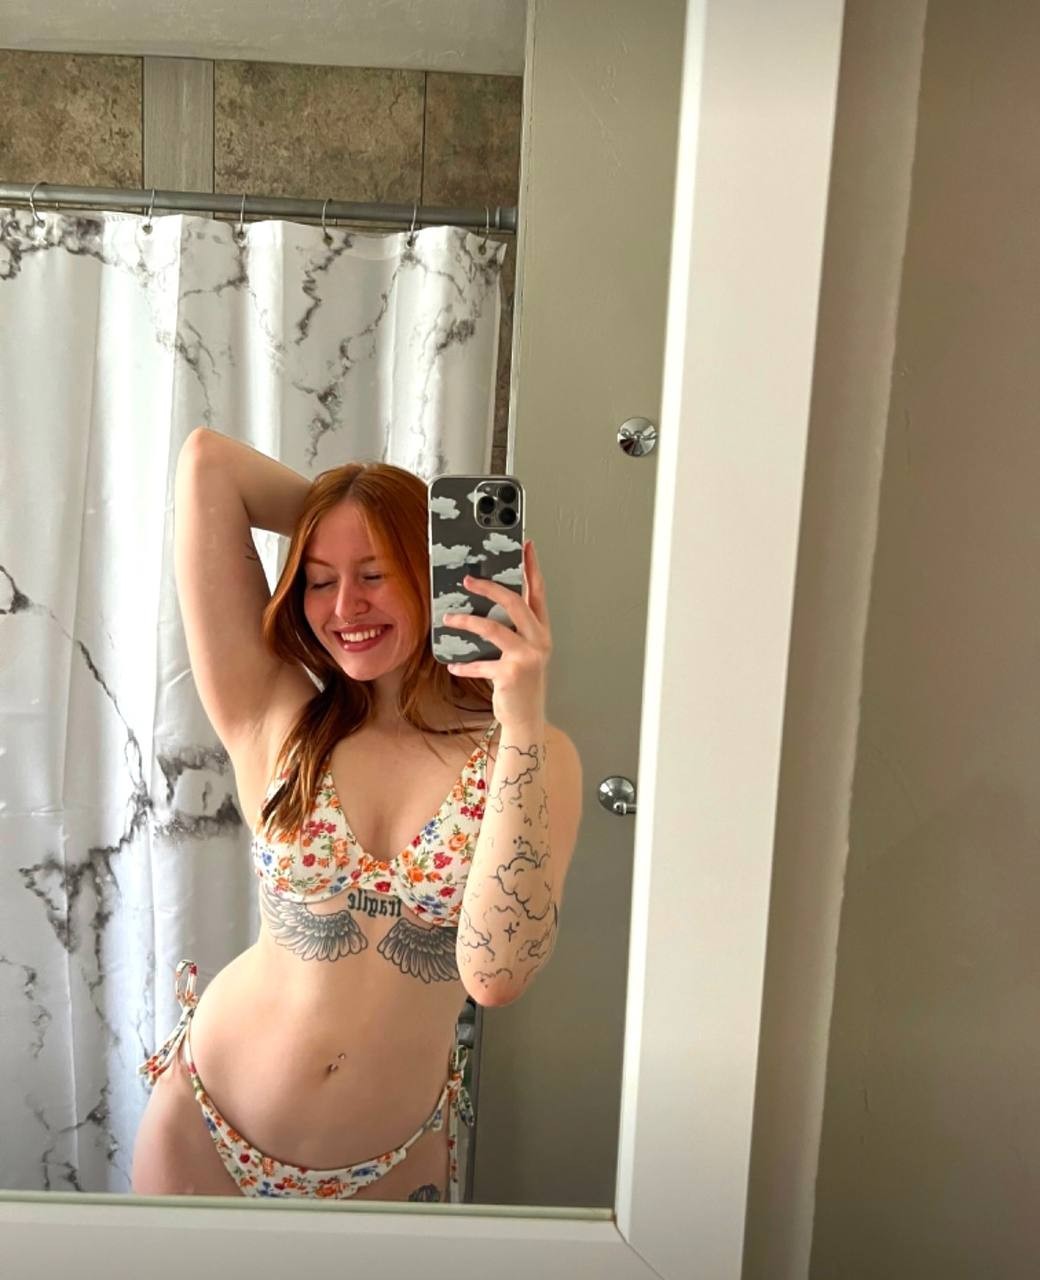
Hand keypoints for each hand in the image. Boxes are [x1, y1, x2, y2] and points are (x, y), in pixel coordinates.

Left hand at [441, 540, 551, 728]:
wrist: (527, 719)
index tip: (526, 545)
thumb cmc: (521, 683)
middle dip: (490, 588)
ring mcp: (527, 657)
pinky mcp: (510, 674)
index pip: (538, 592)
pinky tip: (452, 665)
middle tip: (469, 580)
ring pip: (494, 628)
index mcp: (542, 631)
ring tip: (449, 619)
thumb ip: (511, 629)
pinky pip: (480, 663)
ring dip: (468, 621)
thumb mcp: (522, 652)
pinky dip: (464, 664)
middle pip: (516, 603)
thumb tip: (483, 605)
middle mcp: (539, 641)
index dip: (532, 567)